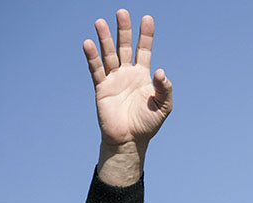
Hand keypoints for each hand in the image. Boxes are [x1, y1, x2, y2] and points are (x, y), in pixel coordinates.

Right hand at [83, 10, 172, 185]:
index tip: (147, 18)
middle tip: (122, 12)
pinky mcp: (101, 88)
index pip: (144, 50)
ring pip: (109, 54)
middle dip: (124, 30)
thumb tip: (161, 72)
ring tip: (100, 22)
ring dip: (105, 38)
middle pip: (124, 47)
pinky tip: (88, 43)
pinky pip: (96, 69)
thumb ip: (165, 89)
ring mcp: (113, 79)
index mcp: (143, 76)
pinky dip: (92, 57)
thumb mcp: (163, 106)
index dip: (146, 35)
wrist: (130, 140)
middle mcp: (127, 74)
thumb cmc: (148, 124)